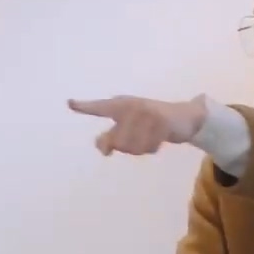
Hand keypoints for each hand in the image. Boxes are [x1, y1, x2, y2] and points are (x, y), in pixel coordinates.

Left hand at [69, 95, 206, 155]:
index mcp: (120, 105)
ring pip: (132, 148)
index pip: (99, 108)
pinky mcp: (161, 121)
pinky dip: (153, 148)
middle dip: (127, 147)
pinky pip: (148, 148)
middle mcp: (131, 106)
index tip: (70, 103)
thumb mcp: (128, 128)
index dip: (84, 107)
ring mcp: (146, 113)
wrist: (183, 117)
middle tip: (139, 137)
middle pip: (117, 143)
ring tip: (149, 137)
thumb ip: (110, 138)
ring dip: (140, 149)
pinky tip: (159, 137)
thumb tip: (104, 150)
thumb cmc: (150, 123)